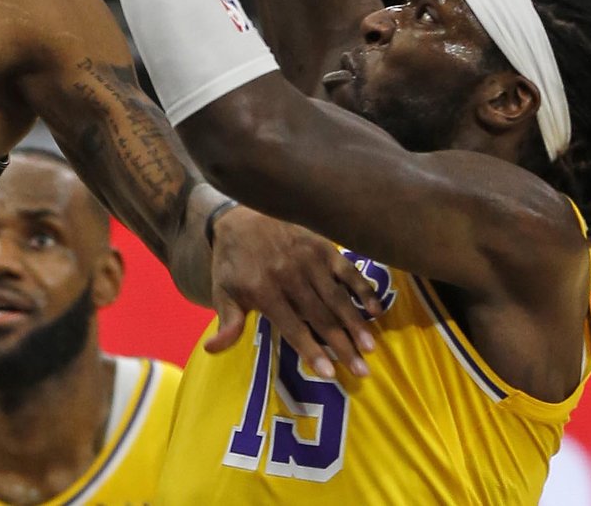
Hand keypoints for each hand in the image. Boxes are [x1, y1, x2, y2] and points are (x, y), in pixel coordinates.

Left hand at [204, 203, 382, 380]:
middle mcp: (288, 274)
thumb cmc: (233, 263)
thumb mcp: (223, 291)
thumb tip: (213, 349)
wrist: (241, 216)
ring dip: (356, 323)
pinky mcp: (323, 247)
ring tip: (371, 348)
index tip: (329, 374)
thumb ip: (227, 322)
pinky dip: (363, 290)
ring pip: (337, 297)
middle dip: (342, 346)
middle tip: (361, 372)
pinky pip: (347, 271)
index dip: (311, 350)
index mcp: (263, 289)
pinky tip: (377, 311)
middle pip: (320, 316)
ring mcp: (308, 259)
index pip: (292, 326)